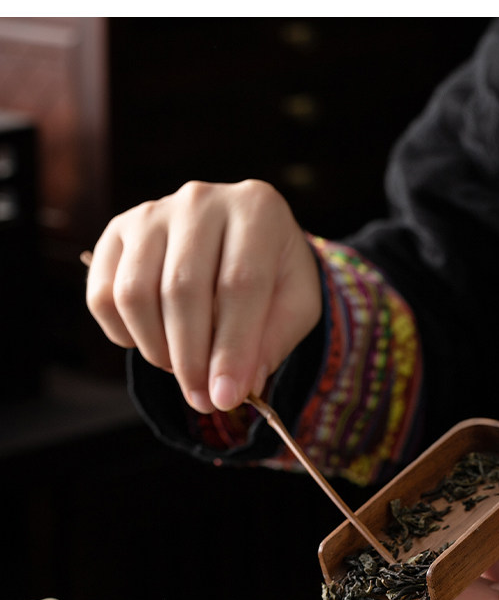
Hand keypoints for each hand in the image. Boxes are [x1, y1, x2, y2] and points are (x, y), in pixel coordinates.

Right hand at [85, 180, 321, 412]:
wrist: (242, 240)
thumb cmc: (273, 273)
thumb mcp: (295, 305)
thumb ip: (270, 343)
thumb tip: (234, 389)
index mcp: (256, 207)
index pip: (239, 284)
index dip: (231, 348)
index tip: (226, 397)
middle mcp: (201, 199)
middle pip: (182, 290)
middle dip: (191, 359)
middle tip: (202, 399)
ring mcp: (153, 212)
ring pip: (135, 294)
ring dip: (156, 348)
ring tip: (182, 368)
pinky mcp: (117, 231)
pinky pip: (103, 295)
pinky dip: (122, 334)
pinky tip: (153, 342)